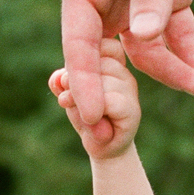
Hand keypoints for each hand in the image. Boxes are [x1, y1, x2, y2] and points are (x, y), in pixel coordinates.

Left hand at [50, 38, 140, 159]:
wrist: (102, 149)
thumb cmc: (86, 118)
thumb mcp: (69, 95)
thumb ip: (63, 82)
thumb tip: (61, 78)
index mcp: (113, 63)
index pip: (100, 46)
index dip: (79, 62)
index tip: (69, 82)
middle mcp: (125, 74)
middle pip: (97, 62)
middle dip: (74, 81)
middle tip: (66, 101)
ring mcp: (131, 92)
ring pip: (103, 81)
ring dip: (80, 100)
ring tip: (79, 114)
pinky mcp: (132, 111)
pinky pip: (109, 101)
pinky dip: (92, 113)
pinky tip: (90, 123)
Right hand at [60, 0, 193, 134]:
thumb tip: (143, 39)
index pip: (79, 41)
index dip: (86, 81)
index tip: (93, 117)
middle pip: (108, 56)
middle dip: (122, 93)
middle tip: (126, 133)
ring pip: (147, 52)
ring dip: (173, 72)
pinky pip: (175, 37)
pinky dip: (190, 56)